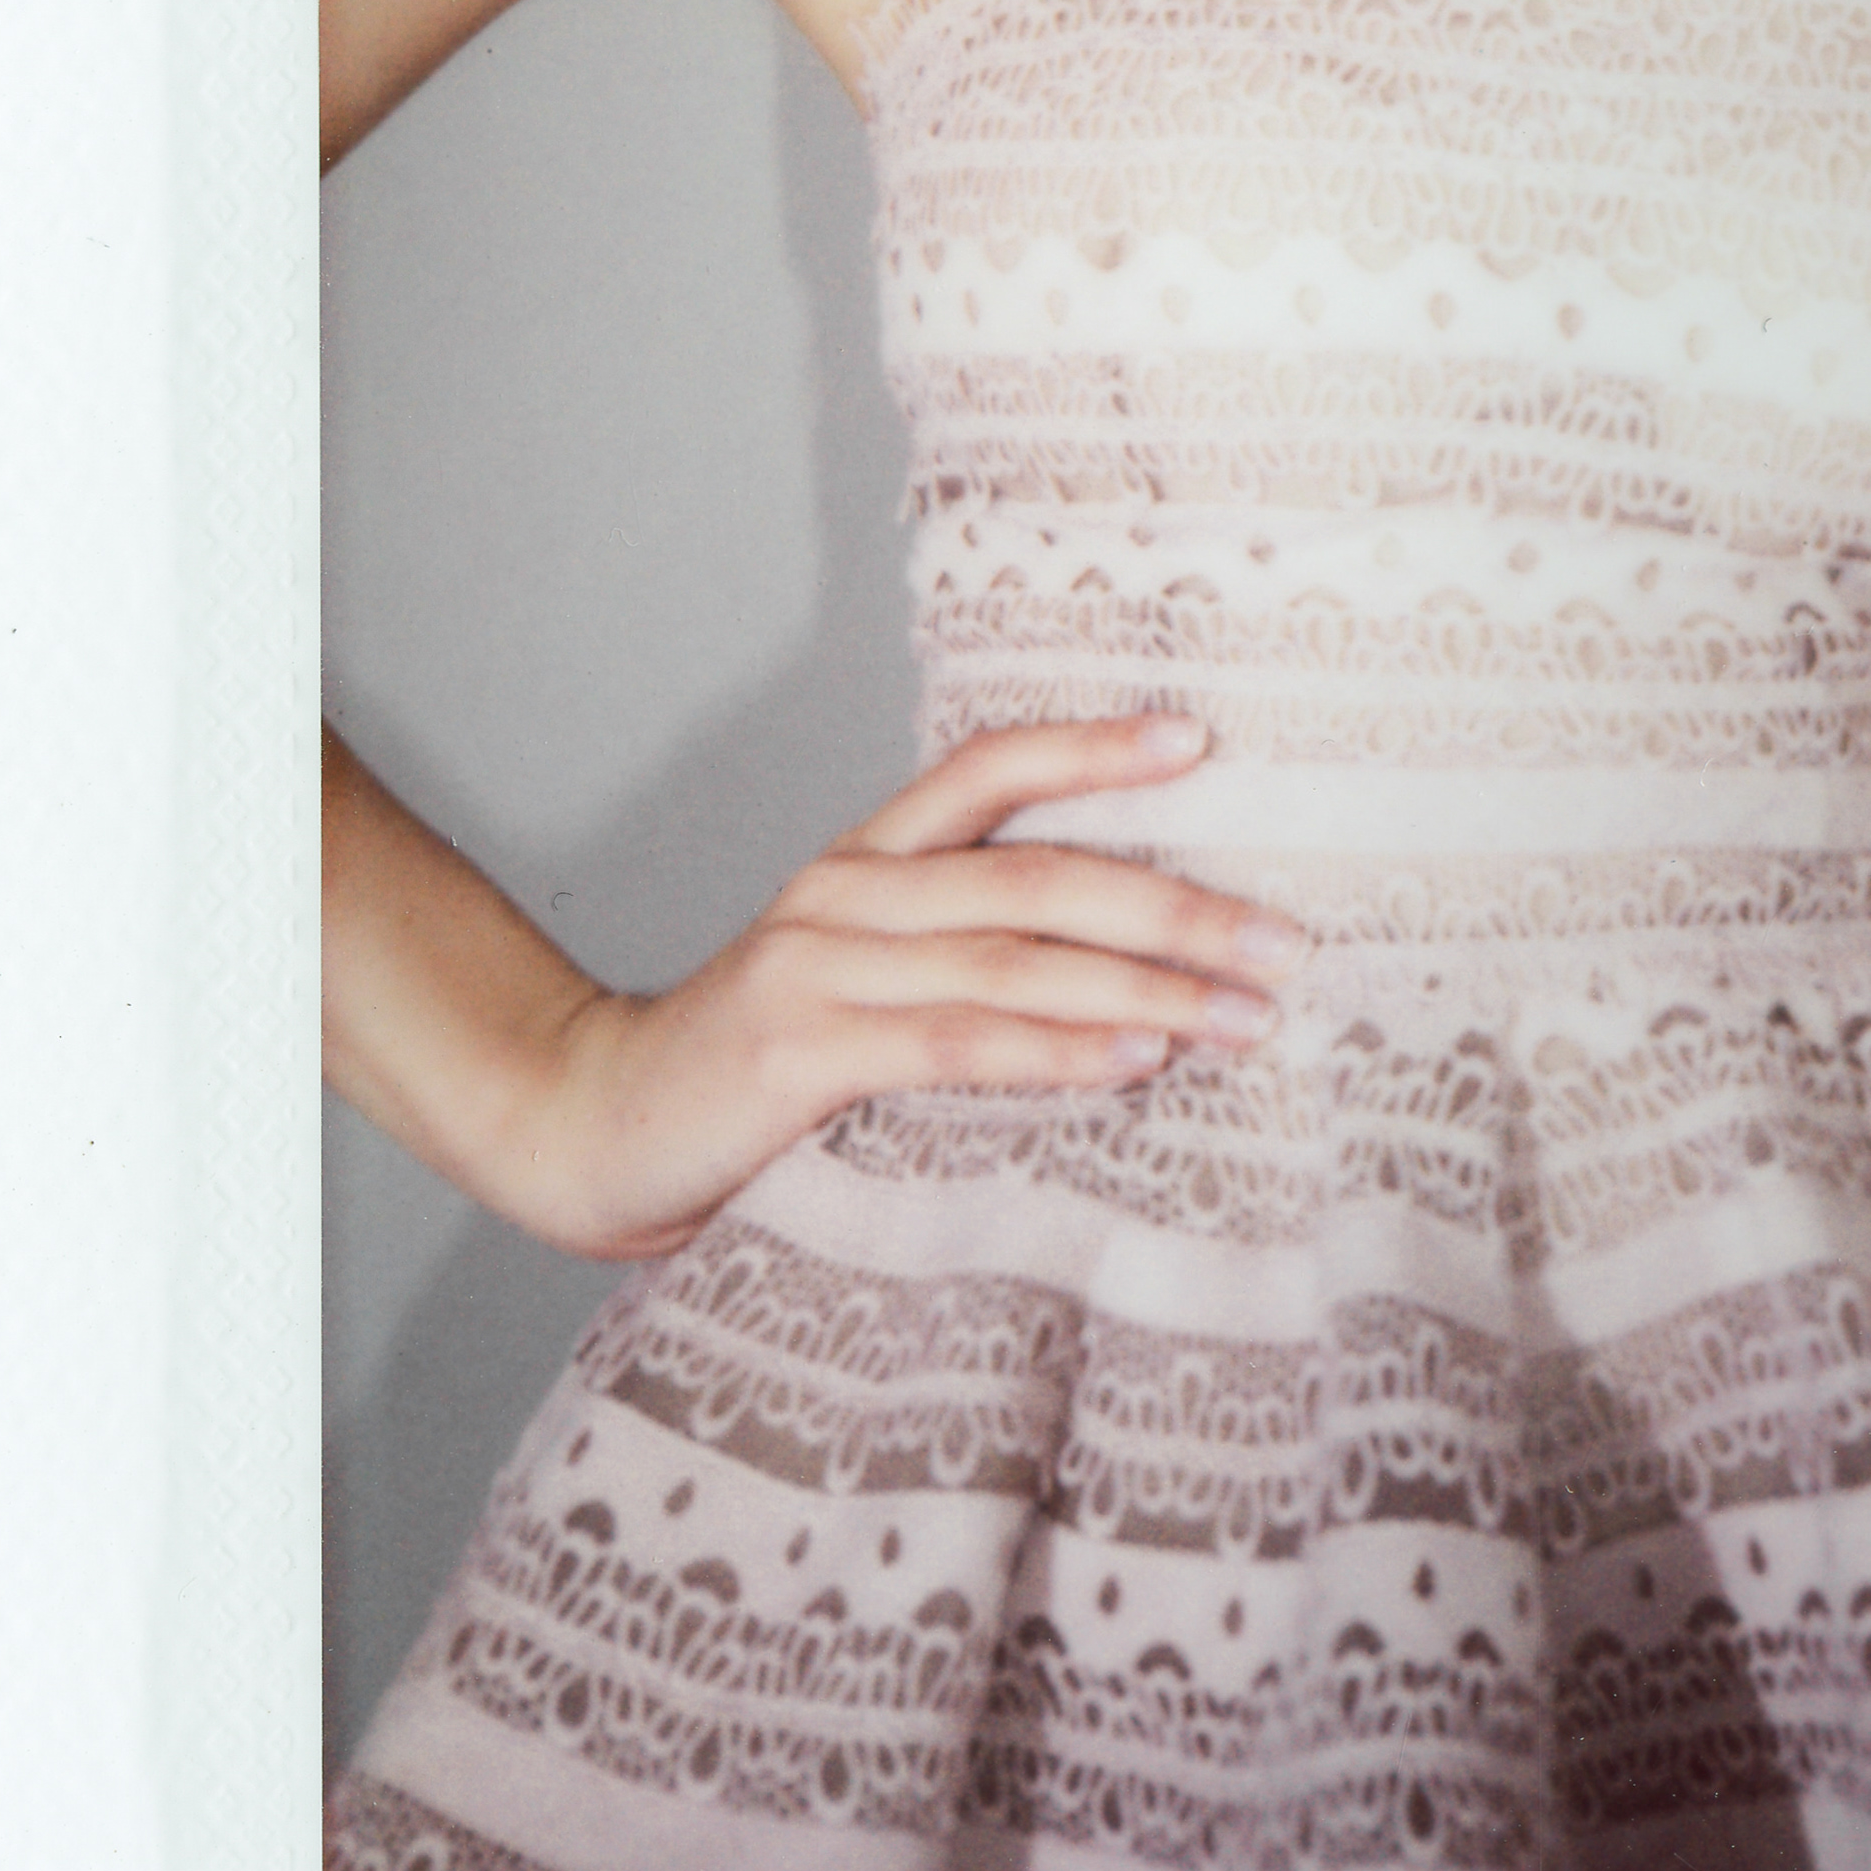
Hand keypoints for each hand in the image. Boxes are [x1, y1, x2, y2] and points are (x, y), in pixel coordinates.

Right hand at [500, 715, 1306, 1257]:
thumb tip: (1123, 974)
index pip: (986, 770)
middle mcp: (845, 894)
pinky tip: (1134, 1058)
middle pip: (1036, 873)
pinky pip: (958, 1041)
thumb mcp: (851, 987)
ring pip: (1015, 957)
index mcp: (862, 862)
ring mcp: (819, 966)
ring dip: (1147, 988)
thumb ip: (951, 963)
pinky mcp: (802, 1051)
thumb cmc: (746, 1072)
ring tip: (1243, 1014)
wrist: (587, 1129)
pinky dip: (1058, 1048)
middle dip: (1175, 905)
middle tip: (1283, 940)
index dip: (1091, 747)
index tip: (1198, 741)